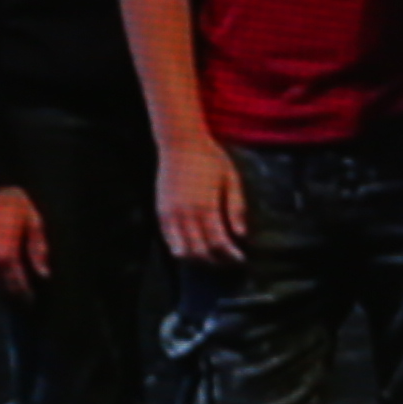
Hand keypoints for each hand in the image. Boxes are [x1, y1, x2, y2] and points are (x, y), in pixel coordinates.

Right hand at [0, 186, 51, 296]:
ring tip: (2, 279)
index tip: (28, 298)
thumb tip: (44, 274)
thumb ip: (38, 250)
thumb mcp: (34, 222)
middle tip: (17, 293)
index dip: (22, 293)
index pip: (15, 283)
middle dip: (9, 291)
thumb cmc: (12, 202)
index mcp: (6, 253)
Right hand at [154, 131, 250, 265]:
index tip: (241, 258)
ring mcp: (170, 212)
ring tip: (213, 258)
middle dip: (217, 260)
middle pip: (200, 250)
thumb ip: (236, 208)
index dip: (231, 255)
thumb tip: (242, 235)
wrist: (181, 142)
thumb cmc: (211, 159)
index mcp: (206, 206)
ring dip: (198, 258)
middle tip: (230, 261)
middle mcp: (185, 212)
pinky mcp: (160, 209)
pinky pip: (168, 238)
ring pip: (182, 249)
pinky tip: (192, 249)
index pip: (219, 242)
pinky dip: (180, 248)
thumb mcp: (232, 180)